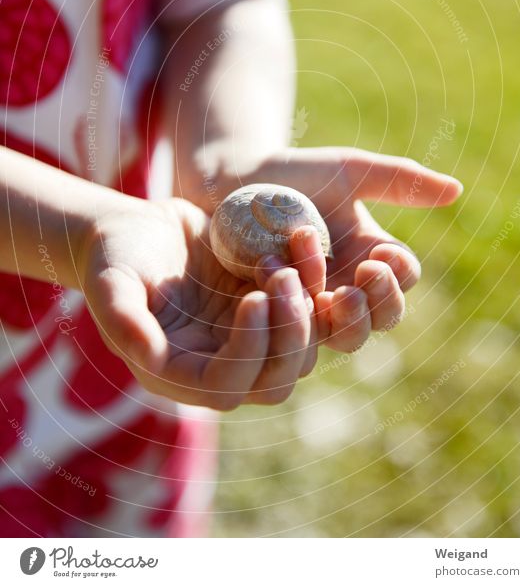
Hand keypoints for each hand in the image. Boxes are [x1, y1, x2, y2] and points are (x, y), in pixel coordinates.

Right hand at [78, 197, 319, 408]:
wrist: (140, 228)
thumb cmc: (117, 256)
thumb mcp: (110, 282)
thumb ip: (123, 321)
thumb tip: (149, 358)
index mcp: (178, 372)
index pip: (225, 387)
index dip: (248, 351)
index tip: (255, 298)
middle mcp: (220, 364)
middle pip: (275, 380)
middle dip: (290, 333)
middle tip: (283, 275)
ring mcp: (250, 338)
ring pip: (302, 351)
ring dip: (306, 308)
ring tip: (287, 255)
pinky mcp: (270, 309)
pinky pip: (310, 310)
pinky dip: (314, 281)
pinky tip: (301, 241)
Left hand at [198, 146, 462, 350]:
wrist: (235, 181)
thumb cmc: (297, 173)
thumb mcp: (351, 170)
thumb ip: (401, 181)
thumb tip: (458, 191)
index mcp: (373, 253)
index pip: (404, 279)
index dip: (399, 275)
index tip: (382, 255)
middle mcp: (350, 285)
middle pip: (383, 317)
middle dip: (379, 301)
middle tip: (362, 276)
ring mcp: (315, 304)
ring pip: (347, 337)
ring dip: (344, 315)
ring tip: (328, 292)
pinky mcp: (280, 316)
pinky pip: (300, 332)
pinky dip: (297, 311)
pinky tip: (280, 281)